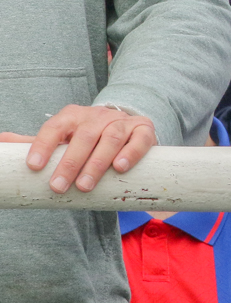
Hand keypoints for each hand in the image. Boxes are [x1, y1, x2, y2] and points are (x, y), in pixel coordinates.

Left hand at [0, 105, 156, 192]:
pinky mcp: (144, 129)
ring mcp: (123, 121)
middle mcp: (98, 115)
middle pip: (85, 135)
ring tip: (85, 185)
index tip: (34, 167)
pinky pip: (140, 139)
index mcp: (73, 116)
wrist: (125, 130)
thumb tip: (0, 141)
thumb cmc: (86, 140)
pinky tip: (119, 167)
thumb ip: (34, 142)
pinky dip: (130, 152)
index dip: (43, 145)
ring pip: (111, 137)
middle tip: (58, 187)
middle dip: (70, 162)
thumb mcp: (61, 140)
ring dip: (97, 162)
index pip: (55, 126)